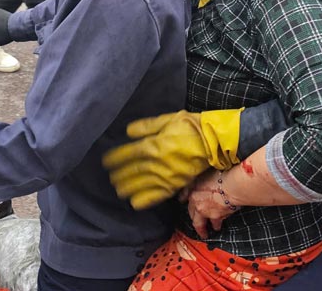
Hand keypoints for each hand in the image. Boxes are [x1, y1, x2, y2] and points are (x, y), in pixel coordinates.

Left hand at [102, 109, 241, 209]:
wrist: (215, 141)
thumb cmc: (192, 126)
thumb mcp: (169, 119)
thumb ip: (147, 126)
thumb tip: (128, 131)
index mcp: (155, 145)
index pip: (130, 153)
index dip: (117, 158)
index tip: (106, 161)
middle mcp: (158, 162)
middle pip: (134, 170)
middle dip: (121, 175)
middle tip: (110, 178)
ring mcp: (167, 175)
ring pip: (143, 184)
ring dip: (129, 187)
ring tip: (119, 191)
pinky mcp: (177, 184)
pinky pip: (159, 194)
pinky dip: (146, 200)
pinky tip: (136, 203)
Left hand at [183, 169, 236, 238]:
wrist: (232, 186)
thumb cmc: (222, 176)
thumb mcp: (207, 173)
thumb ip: (203, 179)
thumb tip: (205, 179)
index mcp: (192, 188)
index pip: (183, 194)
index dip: (182, 198)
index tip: (182, 200)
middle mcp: (195, 201)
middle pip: (191, 211)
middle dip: (192, 215)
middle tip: (193, 219)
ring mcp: (204, 211)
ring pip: (199, 223)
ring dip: (201, 228)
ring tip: (203, 232)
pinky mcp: (215, 217)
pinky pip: (214, 224)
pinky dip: (216, 226)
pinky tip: (217, 227)